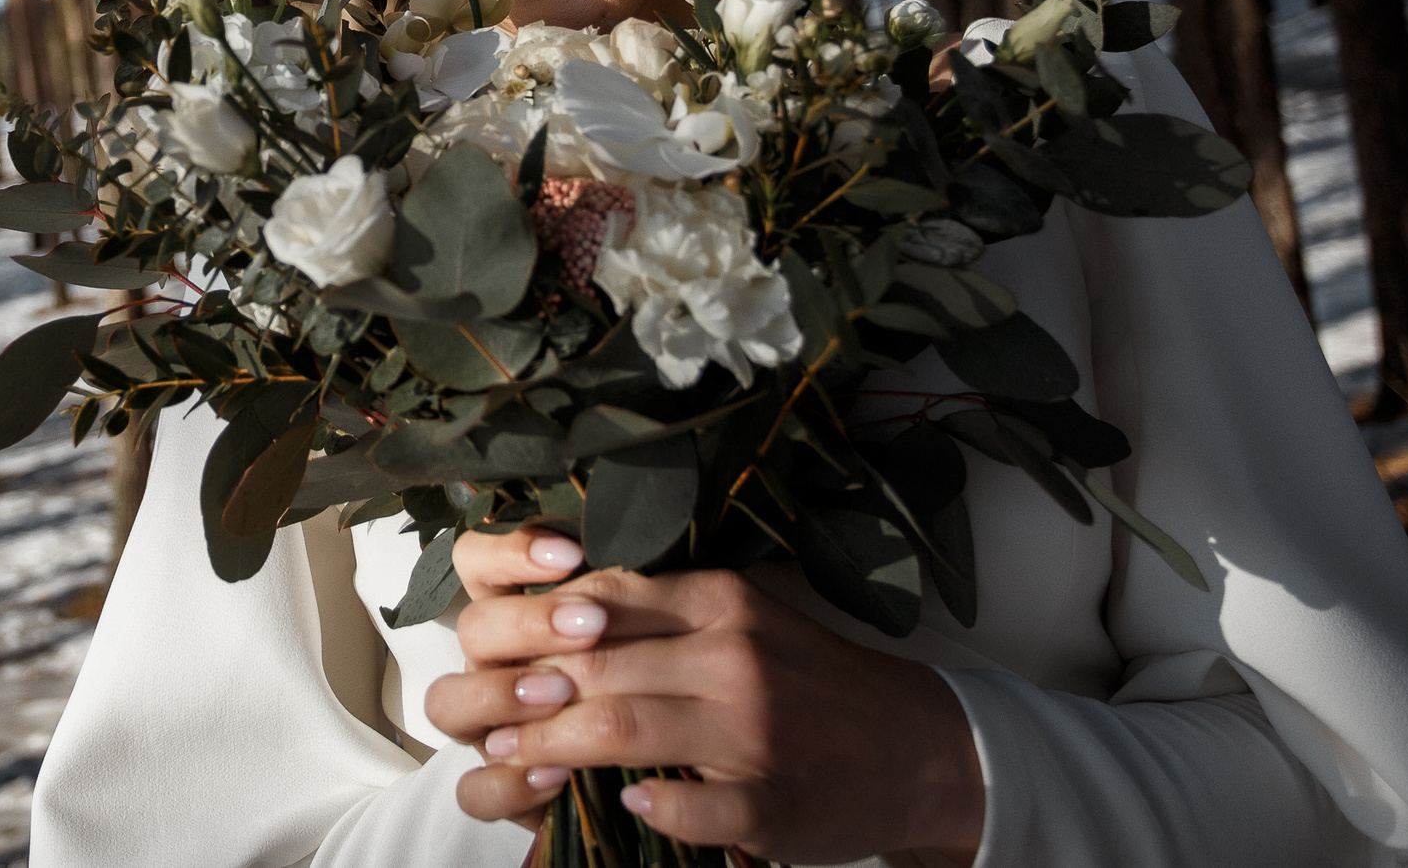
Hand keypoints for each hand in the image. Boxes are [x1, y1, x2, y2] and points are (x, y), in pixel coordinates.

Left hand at [426, 529, 984, 865]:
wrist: (919, 747)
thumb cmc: (811, 680)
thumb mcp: (742, 620)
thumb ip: (662, 611)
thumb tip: (555, 612)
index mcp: (721, 602)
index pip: (602, 601)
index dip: (538, 630)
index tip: (502, 657)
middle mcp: (734, 655)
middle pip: (597, 666)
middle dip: (529, 697)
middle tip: (488, 722)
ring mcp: (754, 731)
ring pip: (622, 730)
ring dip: (556, 750)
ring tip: (520, 763)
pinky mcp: (772, 803)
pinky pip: (683, 805)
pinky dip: (642, 804)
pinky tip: (618, 802)